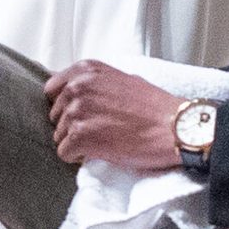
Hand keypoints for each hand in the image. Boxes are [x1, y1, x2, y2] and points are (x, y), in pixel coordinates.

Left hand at [44, 62, 181, 169]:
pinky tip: (102, 151)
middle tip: (101, 129)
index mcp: (85, 71)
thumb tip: (73, 93)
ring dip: (78, 142)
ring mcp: (76, 111)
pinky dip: (79, 157)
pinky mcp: (79, 136)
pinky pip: (64, 153)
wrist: (175, 128)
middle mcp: (76, 87)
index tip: (83, 114)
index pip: (53, 90)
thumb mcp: (121, 79)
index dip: (66, 107)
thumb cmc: (154, 107)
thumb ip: (93, 83)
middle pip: (55, 115)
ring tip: (106, 139)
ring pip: (59, 136)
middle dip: (73, 126)